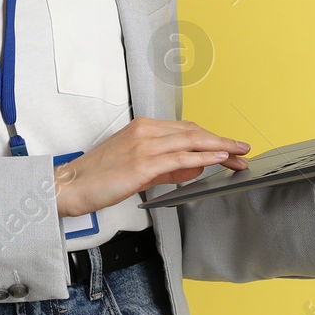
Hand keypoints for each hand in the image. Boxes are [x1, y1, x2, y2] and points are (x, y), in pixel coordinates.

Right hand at [52, 117, 251, 218]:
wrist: (71, 186)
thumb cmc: (99, 178)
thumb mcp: (139, 169)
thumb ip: (169, 168)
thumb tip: (197, 166)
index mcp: (143, 128)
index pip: (186, 130)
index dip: (211, 138)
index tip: (230, 147)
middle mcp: (146, 131)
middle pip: (193, 132)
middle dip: (222, 141)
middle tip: (242, 151)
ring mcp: (144, 145)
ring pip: (191, 140)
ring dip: (220, 147)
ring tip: (238, 155)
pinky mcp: (143, 162)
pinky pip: (180, 156)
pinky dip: (204, 155)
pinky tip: (219, 158)